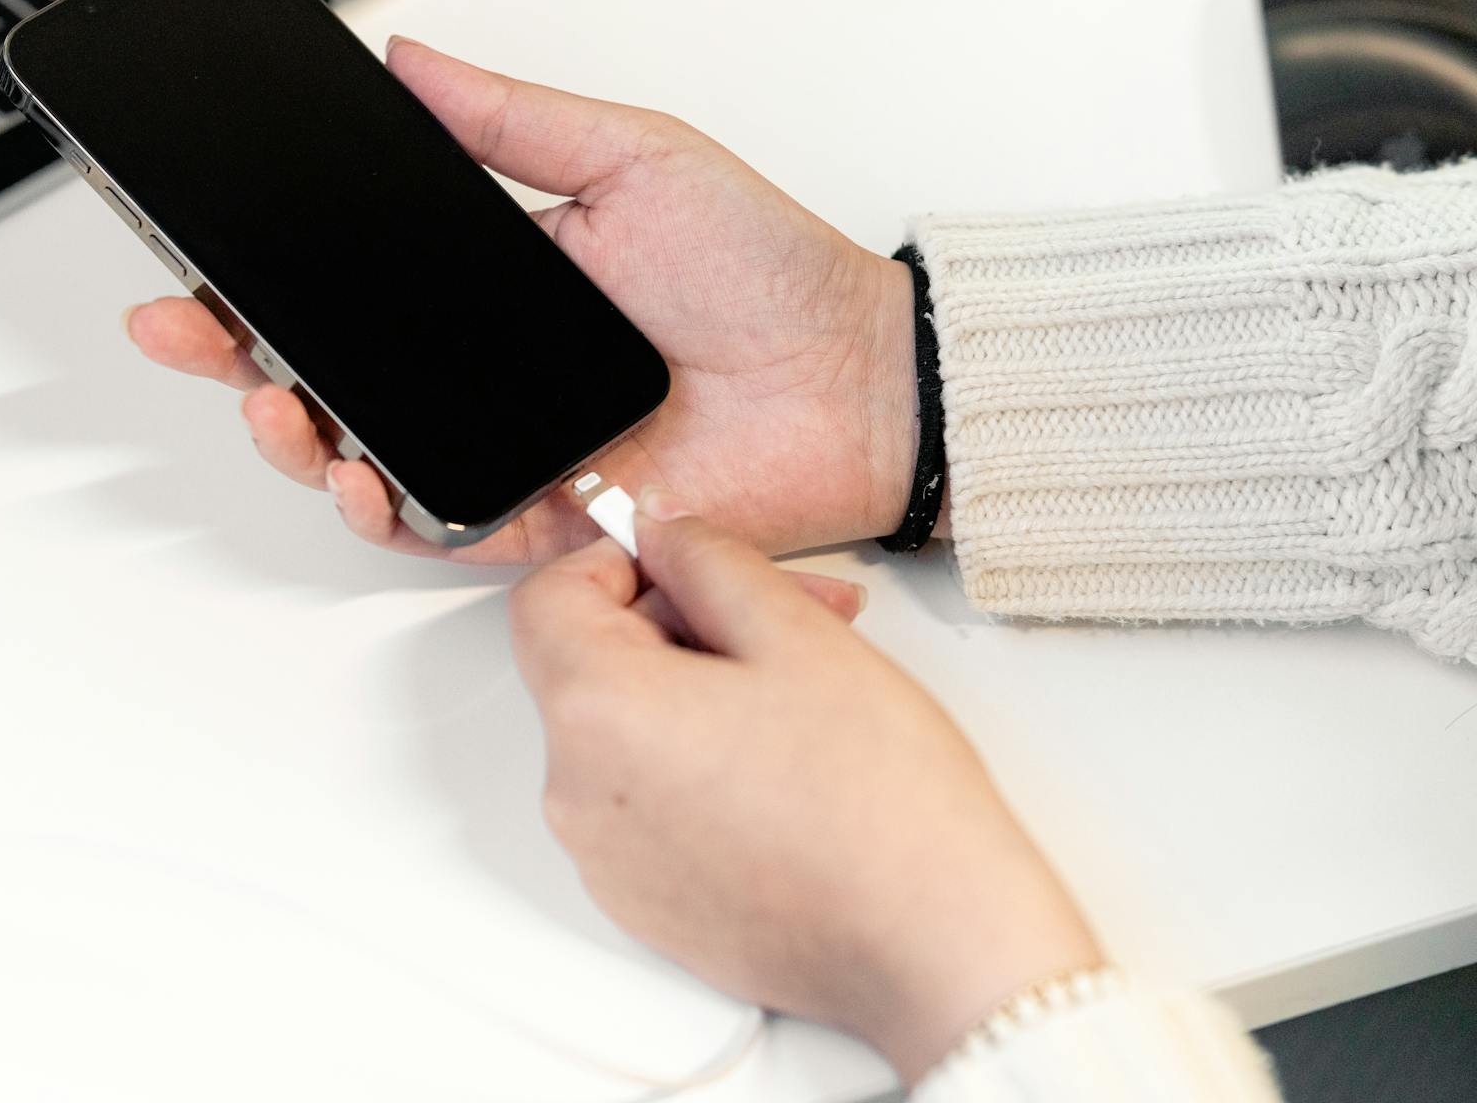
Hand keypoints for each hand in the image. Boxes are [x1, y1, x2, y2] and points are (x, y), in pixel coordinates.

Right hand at [126, 38, 920, 562]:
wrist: (854, 376)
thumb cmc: (766, 269)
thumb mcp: (630, 158)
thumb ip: (512, 121)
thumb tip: (408, 63)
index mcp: (494, 290)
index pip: (353, 289)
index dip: (268, 280)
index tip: (199, 258)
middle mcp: (488, 377)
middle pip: (334, 377)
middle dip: (240, 357)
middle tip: (184, 326)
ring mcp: (510, 451)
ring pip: (365, 459)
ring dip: (295, 436)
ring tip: (266, 398)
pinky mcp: (545, 520)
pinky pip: (442, 526)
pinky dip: (386, 511)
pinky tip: (352, 473)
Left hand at [507, 490, 1099, 1081]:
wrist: (931, 945)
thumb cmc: (879, 805)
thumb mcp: (795, 633)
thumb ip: (707, 559)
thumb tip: (663, 534)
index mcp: (597, 712)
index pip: (548, 599)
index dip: (615, 561)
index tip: (680, 560)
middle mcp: (576, 794)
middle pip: (591, 665)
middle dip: (682, 623)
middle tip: (787, 616)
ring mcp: (604, 859)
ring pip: (624, 734)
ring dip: (694, 694)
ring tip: (800, 696)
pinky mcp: (641, 903)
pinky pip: (642, 804)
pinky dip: (693, 767)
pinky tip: (782, 767)